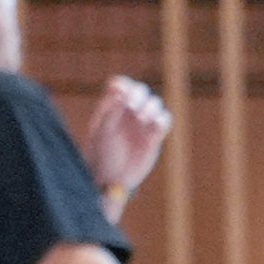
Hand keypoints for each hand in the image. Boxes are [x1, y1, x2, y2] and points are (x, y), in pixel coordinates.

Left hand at [80, 77, 172, 200]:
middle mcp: (128, 111)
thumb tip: (121, 92)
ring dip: (150, 107)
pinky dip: (162, 119)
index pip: (120, 85)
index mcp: (111, 106)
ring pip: (155, 104)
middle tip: (133, 106)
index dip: (125, 85)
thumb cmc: (100, 154)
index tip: (123, 93)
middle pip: (140, 91)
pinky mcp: (155, 136)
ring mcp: (142, 123)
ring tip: (142, 118)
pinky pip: (164, 121)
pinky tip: (154, 125)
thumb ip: (111, 111)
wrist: (110, 178)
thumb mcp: (102, 131)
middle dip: (139, 96)